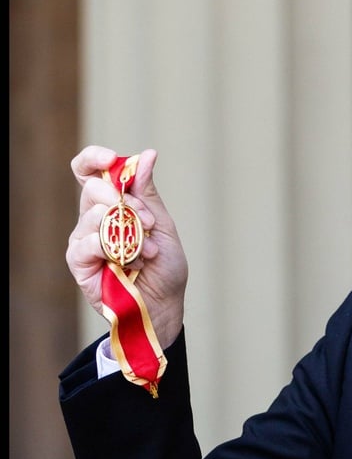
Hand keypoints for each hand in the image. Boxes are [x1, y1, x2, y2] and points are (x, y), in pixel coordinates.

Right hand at [66, 145, 187, 349]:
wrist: (164, 303)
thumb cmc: (165, 266)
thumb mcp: (161, 223)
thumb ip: (147, 191)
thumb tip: (146, 155)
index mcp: (112, 204)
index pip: (89, 171)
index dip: (94, 158)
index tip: (111, 158)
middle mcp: (94, 218)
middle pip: (92, 189)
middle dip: (126, 202)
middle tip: (148, 222)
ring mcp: (84, 240)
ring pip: (94, 216)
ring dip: (130, 232)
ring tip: (149, 251)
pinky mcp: (79, 263)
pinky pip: (87, 243)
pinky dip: (114, 249)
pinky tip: (131, 260)